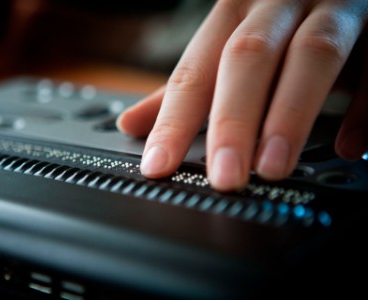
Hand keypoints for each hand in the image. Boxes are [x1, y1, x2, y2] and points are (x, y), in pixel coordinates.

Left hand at [117, 0, 367, 190]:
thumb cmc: (277, 22)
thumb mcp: (229, 44)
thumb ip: (189, 84)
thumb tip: (132, 124)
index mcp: (232, 13)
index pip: (193, 71)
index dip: (171, 120)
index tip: (158, 166)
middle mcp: (275, 3)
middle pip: (247, 58)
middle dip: (233, 121)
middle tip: (225, 177)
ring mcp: (330, 6)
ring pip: (312, 54)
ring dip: (290, 115)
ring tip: (272, 167)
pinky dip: (363, 107)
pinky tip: (347, 147)